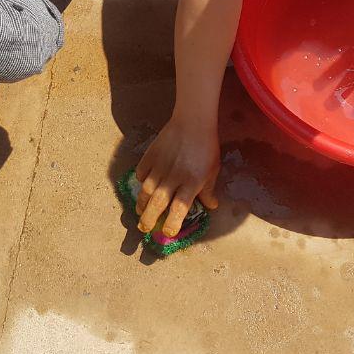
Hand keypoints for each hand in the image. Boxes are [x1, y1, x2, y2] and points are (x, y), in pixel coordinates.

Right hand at [134, 116, 220, 236]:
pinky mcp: (150, 155)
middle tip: (144, 228)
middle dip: (149, 219)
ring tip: (140, 211)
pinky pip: (141, 173)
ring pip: (146, 191)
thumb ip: (208, 190)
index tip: (168, 232)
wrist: (193, 121)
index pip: (179, 209)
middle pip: (157, 204)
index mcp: (191, 183)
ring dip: (142, 204)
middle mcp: (173, 178)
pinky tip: (143, 185)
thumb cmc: (207, 146)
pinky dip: (141, 181)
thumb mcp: (213, 169)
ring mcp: (160, 167)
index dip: (172, 224)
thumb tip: (210, 206)